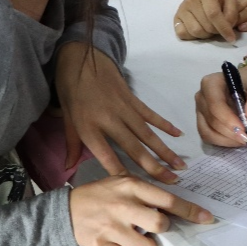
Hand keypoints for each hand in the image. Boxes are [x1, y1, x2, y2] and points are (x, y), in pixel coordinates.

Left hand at [55, 43, 186, 182]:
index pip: (106, 155)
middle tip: (171, 181)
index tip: (136, 187)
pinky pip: (151, 115)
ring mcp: (124, 108)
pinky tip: (177, 135)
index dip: (121, 172)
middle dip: (153, 166)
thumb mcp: (66, 118)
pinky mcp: (133, 99)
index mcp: (89, 127)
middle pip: (134, 147)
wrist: (81, 57)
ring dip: (165, 150)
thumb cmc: (71, 90)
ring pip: (147, 134)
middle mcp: (109, 120)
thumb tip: (67, 169)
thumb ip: (71, 145)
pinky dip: (164, 125)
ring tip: (180, 164)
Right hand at [68, 175, 212, 245]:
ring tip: (136, 238)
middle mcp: (122, 206)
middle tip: (154, 227)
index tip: (207, 218)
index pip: (168, 200)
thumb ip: (147, 193)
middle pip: (160, 225)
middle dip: (163, 230)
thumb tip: (177, 209)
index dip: (190, 211)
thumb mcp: (122, 183)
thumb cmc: (101, 196)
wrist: (66, 211)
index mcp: (131, 186)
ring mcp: (110, 228)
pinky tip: (120, 244)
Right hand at [174, 0, 240, 41]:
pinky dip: (192, 37)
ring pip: (195, 31)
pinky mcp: (176, 17)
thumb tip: (227, 29)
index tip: (231, 38)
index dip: (223, 28)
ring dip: (206, 35)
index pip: (213, 14)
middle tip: (219, 28)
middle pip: (206, 26)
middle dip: (216, 31)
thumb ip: (232, 15)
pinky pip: (182, 34)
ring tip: (210, 29)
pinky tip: (199, 29)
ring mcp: (181, 9)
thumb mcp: (230, 2)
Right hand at [195, 63, 246, 146]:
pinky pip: (210, 136)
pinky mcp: (204, 121)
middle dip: (230, 133)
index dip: (228, 120)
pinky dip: (224, 142)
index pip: (215, 105)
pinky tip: (239, 140)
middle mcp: (202, 96)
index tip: (245, 132)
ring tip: (246, 140)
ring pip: (208, 132)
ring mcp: (201, 110)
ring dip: (227, 140)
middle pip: (212, 120)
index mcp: (211, 83)